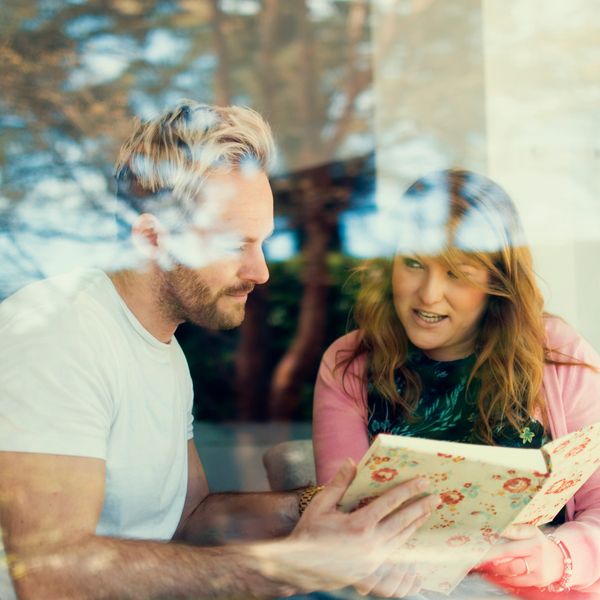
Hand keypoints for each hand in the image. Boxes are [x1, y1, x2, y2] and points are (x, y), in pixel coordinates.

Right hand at [278, 458, 437, 593]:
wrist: (300, 568)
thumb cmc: (309, 533)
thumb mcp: (321, 505)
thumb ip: (339, 483)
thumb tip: (351, 462)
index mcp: (358, 526)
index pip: (390, 503)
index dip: (408, 491)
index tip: (422, 482)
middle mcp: (370, 545)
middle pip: (402, 522)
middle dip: (421, 508)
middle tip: (436, 497)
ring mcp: (373, 560)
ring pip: (401, 539)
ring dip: (416, 524)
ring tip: (428, 512)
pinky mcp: (372, 572)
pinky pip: (395, 553)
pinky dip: (406, 542)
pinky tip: (412, 534)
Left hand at [476, 524, 564, 588]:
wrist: (561, 560)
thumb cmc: (538, 543)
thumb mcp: (530, 531)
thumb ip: (515, 530)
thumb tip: (493, 528)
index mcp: (532, 534)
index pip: (513, 531)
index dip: (498, 531)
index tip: (483, 532)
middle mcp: (535, 550)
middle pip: (508, 551)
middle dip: (490, 553)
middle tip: (476, 554)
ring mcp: (538, 566)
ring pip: (512, 568)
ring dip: (495, 567)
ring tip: (482, 565)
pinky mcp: (538, 579)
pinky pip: (517, 581)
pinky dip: (504, 578)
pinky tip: (494, 575)